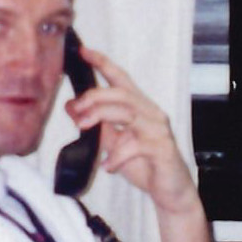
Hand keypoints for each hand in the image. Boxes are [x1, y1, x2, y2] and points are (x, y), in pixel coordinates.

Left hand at [65, 44, 199, 216]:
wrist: (170, 191)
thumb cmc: (144, 164)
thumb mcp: (114, 143)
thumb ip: (97, 125)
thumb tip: (71, 107)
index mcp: (140, 107)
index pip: (121, 79)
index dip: (103, 63)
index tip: (83, 51)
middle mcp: (151, 113)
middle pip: (121, 93)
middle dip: (94, 97)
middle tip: (75, 109)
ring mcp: (158, 130)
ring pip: (128, 113)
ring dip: (101, 117)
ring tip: (83, 128)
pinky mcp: (162, 149)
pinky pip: (135, 146)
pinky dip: (116, 155)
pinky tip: (107, 165)